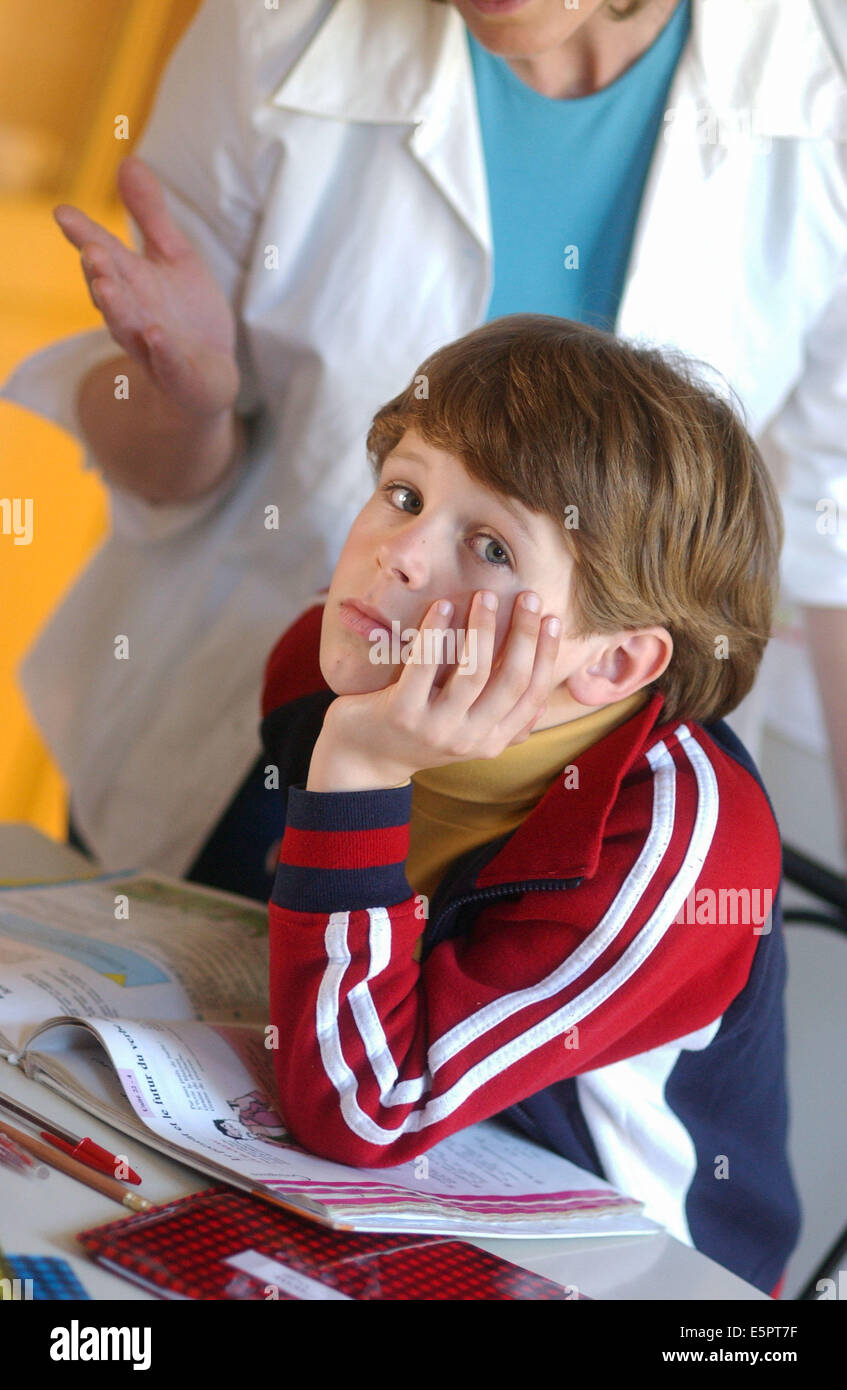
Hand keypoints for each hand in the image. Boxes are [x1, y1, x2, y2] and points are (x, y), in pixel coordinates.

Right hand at [54, 155, 239, 417]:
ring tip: (105, 287)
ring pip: (128, 329)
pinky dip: (161, 351)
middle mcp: (133, 313)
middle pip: (110, 291)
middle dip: (99, 271)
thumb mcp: (174, 256)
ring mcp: (152, 347)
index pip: (103, 253)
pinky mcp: (178, 375)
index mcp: (130, 281)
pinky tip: (156, 334)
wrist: (207, 376)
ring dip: (116, 309)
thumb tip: (128, 159)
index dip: (84, 234)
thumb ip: (151, 215)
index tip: (63, 212)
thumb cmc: (186, 312)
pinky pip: (167, 364)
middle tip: (90, 250)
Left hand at [307, 590, 562, 790]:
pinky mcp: (402, 714)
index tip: (554, 619)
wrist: (361, 758)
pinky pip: (425, 665)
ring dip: (483, 628)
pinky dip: (437, 632)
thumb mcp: (465, 735)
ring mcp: (435, 728)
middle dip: (525, 634)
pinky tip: (443, 606)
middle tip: (528, 597)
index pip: (532, 695)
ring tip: (486, 595)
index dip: (548, 655)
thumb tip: (541, 703)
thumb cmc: (419, 733)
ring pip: (473, 672)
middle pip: (511, 680)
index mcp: (491, 741)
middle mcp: (468, 738)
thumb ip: (500, 724)